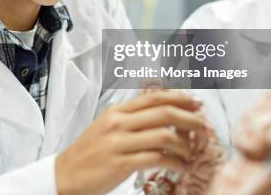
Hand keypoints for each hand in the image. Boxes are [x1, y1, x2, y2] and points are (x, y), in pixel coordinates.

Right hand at [55, 90, 206, 194]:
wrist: (66, 174)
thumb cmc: (89, 152)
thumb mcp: (107, 126)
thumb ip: (130, 118)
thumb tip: (160, 112)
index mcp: (117, 111)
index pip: (154, 97)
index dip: (180, 98)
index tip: (197, 103)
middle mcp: (118, 123)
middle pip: (163, 113)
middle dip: (190, 119)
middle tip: (204, 127)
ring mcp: (119, 143)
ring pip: (164, 137)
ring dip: (185, 145)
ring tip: (192, 152)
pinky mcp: (121, 164)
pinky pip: (157, 159)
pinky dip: (175, 162)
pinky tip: (181, 166)